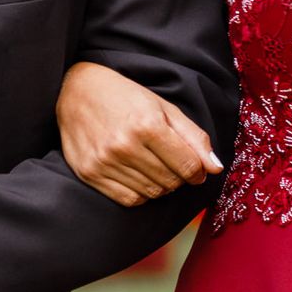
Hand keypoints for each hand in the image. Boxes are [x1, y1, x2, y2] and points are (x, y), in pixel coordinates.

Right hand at [58, 61, 219, 205]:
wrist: (75, 91)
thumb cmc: (125, 97)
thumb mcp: (163, 108)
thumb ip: (193, 137)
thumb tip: (216, 169)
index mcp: (147, 125)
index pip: (188, 166)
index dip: (198, 172)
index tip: (196, 169)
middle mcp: (125, 145)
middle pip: (171, 182)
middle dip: (179, 178)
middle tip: (173, 164)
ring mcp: (105, 161)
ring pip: (151, 193)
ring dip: (161, 185)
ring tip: (154, 166)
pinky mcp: (90, 173)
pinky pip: (129, 200)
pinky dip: (140, 194)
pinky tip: (138, 175)